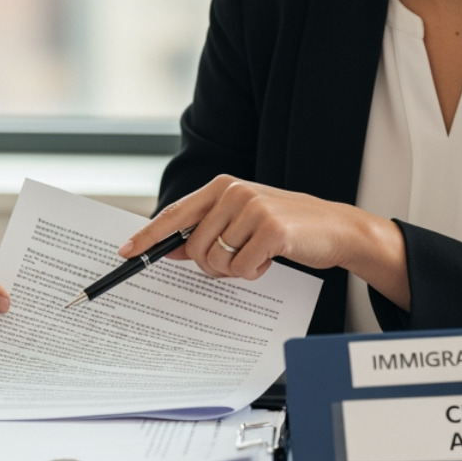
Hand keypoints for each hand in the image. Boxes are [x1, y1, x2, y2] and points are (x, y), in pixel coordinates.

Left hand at [118, 175, 408, 305]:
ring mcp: (252, 208)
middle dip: (210, 265)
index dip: (147, 235)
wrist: (336, 227)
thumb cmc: (285, 227)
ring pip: (215, 261)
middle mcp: (233, 192)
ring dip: (234, 271)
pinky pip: (241, 269)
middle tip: (236, 262)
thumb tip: (169, 250)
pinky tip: (271, 258)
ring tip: (256, 256)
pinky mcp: (271, 229)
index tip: (125, 252)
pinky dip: (254, 273)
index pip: (174, 214)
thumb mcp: (242, 221)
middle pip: (193, 248)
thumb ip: (207, 230)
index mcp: (222, 186)